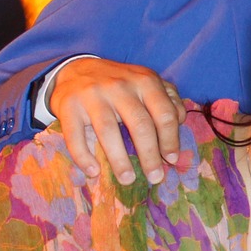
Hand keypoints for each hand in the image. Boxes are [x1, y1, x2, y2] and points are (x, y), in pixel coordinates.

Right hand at [48, 58, 186, 184]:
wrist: (76, 70)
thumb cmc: (120, 83)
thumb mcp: (147, 82)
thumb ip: (168, 98)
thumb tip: (181, 121)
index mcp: (145, 81)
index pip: (164, 114)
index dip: (170, 139)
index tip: (171, 160)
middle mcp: (120, 86)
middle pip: (140, 125)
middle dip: (150, 155)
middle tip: (155, 177)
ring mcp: (93, 95)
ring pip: (108, 131)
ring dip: (120, 160)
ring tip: (128, 179)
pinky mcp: (69, 106)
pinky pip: (76, 136)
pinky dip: (84, 156)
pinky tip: (94, 172)